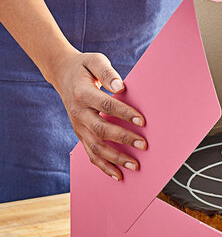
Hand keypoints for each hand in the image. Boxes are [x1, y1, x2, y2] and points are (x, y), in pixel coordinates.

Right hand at [0, 0, 145, 180]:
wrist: (62, 74)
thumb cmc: (84, 68)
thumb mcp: (94, 61)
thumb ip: (107, 73)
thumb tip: (120, 87)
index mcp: (82, 93)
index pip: (105, 105)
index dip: (123, 113)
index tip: (142, 120)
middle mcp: (78, 113)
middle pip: (101, 130)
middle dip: (124, 139)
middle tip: (144, 145)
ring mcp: (78, 127)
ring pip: (96, 147)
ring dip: (116, 159)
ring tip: (135, 165)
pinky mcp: (81, 135)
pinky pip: (91, 154)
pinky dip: (104, 167)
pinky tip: (119, 175)